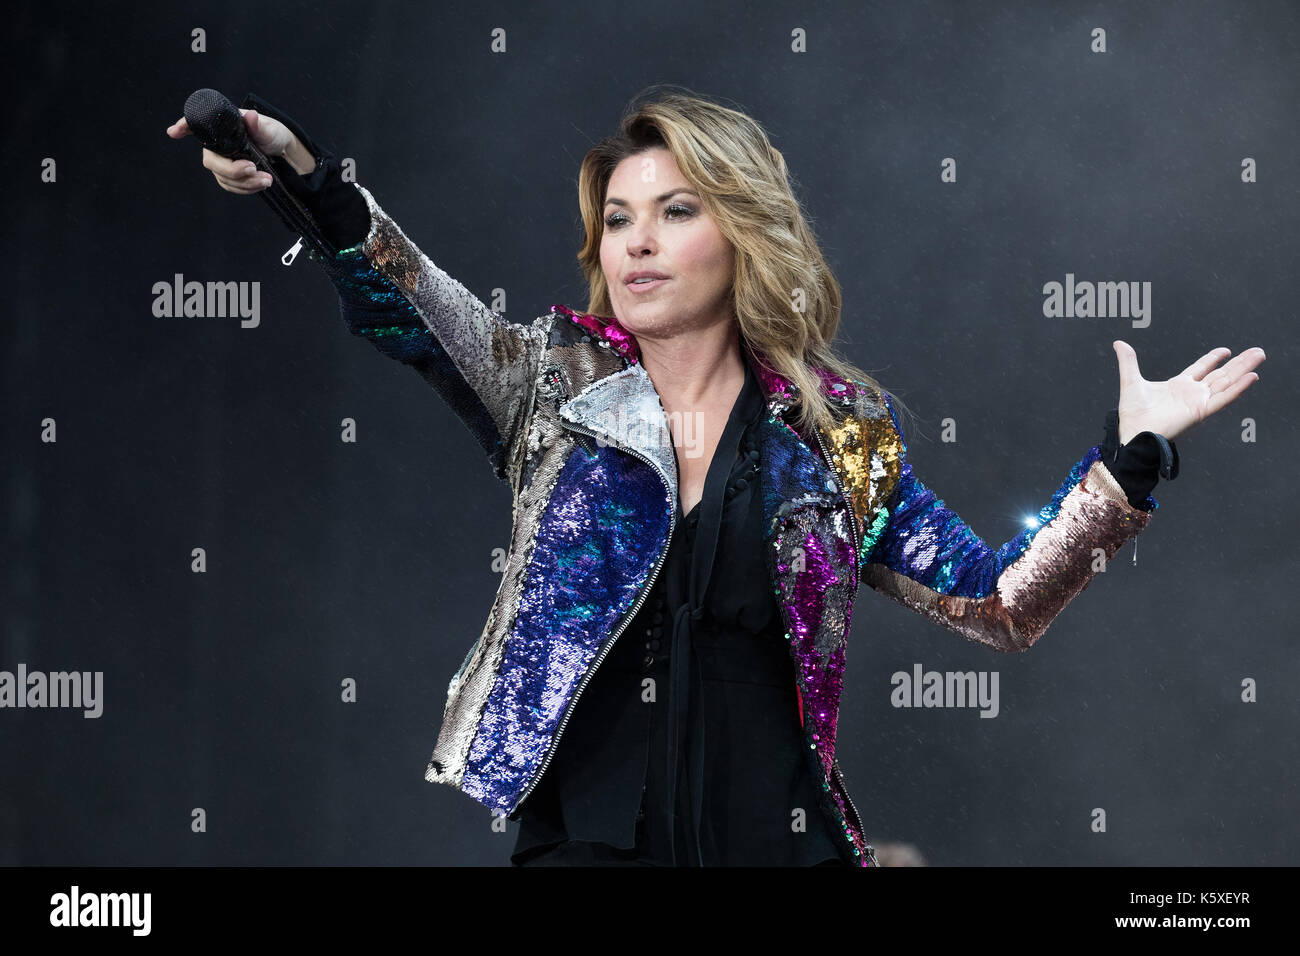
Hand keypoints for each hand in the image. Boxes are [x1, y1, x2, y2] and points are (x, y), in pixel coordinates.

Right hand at [165, 108, 299, 193]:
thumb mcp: (269, 128)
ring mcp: (221, 161)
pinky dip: (247, 188)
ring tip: (267, 179)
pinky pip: (231, 187)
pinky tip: (261, 184)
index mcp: (223, 127)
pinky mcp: (228, 176)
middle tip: (253, 168)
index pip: (197, 125)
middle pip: (211, 161)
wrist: (282, 153)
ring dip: (245, 183)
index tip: (174, 131)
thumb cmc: (272, 134)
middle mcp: (217, 144)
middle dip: (232, 170)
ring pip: (223, 178)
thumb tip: (251, 116)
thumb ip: (258, 125)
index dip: (184, 127)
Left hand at [1112, 340, 1264, 443]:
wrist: (1133, 432)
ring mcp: (1199, 402)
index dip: (1214, 358)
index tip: (1226, 350)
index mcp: (1179, 386)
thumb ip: (1128, 361)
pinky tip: (1251, 377)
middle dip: (1239, 362)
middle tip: (1256, 351)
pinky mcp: (1201, 411)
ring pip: (1227, 382)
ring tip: (1259, 357)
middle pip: (1221, 374)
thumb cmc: (1132, 414)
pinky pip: (1224, 398)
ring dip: (1244, 370)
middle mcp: (1192, 393)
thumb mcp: (1131, 381)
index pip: (1201, 368)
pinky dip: (1238, 388)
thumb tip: (1119, 343)